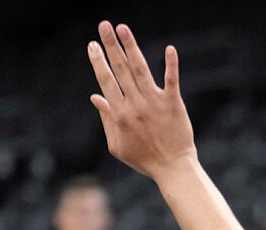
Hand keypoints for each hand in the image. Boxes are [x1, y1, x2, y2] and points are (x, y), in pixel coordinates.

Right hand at [87, 23, 195, 180]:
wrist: (173, 168)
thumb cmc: (144, 159)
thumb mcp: (117, 145)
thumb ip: (106, 120)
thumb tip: (95, 96)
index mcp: (120, 115)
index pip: (106, 82)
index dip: (98, 62)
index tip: (92, 45)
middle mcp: (135, 105)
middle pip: (120, 70)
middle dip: (110, 46)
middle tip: (103, 25)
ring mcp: (154, 103)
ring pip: (140, 69)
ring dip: (131, 47)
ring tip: (122, 28)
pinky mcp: (173, 104)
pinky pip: (171, 80)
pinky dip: (171, 65)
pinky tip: (169, 48)